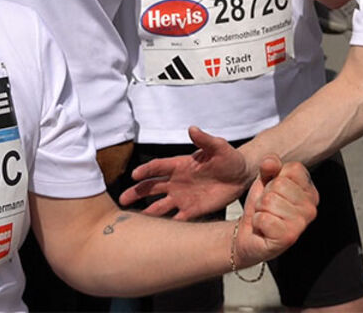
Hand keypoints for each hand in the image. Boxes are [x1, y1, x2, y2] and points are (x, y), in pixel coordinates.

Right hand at [120, 126, 254, 217]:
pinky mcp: (192, 210)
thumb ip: (205, 140)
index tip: (135, 175)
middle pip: (151, 187)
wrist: (241, 176)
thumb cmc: (228, 158)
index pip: (158, 167)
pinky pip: (177, 219)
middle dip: (137, 192)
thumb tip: (192, 128)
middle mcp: (176, 182)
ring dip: (147, 212)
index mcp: (180, 165)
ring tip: (134, 220)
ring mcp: (182, 197)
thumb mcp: (219, 147)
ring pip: (159, 205)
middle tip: (122, 200)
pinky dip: (168, 225)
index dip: (146, 170)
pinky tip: (158, 233)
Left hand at [232, 156, 318, 266]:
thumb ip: (270, 165)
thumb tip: (270, 161)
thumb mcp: (265, 180)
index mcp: (310, 190)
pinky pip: (264, 218)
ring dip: (260, 209)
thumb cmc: (262, 208)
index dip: (275, 177)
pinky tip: (263, 229)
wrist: (249, 235)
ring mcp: (301, 224)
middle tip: (268, 208)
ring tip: (266, 217)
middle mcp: (311, 207)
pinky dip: (257, 222)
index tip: (274, 191)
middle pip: (279, 184)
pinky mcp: (288, 237)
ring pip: (269, 200)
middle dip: (265, 194)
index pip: (293, 168)